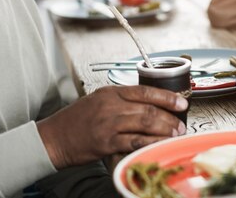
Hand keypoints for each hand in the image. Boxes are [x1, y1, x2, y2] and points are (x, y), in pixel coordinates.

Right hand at [36, 85, 187, 168]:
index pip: (145, 90)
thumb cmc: (76, 121)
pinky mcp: (106, 142)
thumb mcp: (99, 100)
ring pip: (145, 124)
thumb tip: (149, 104)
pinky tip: (158, 145)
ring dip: (164, 130)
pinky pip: (134, 141)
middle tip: (181, 124)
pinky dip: (150, 143)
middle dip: (170, 117)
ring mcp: (109, 124)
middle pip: (149, 108)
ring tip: (174, 134)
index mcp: (111, 92)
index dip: (167, 97)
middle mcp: (111, 105)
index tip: (181, 102)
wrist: (54, 138)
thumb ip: (121, 100)